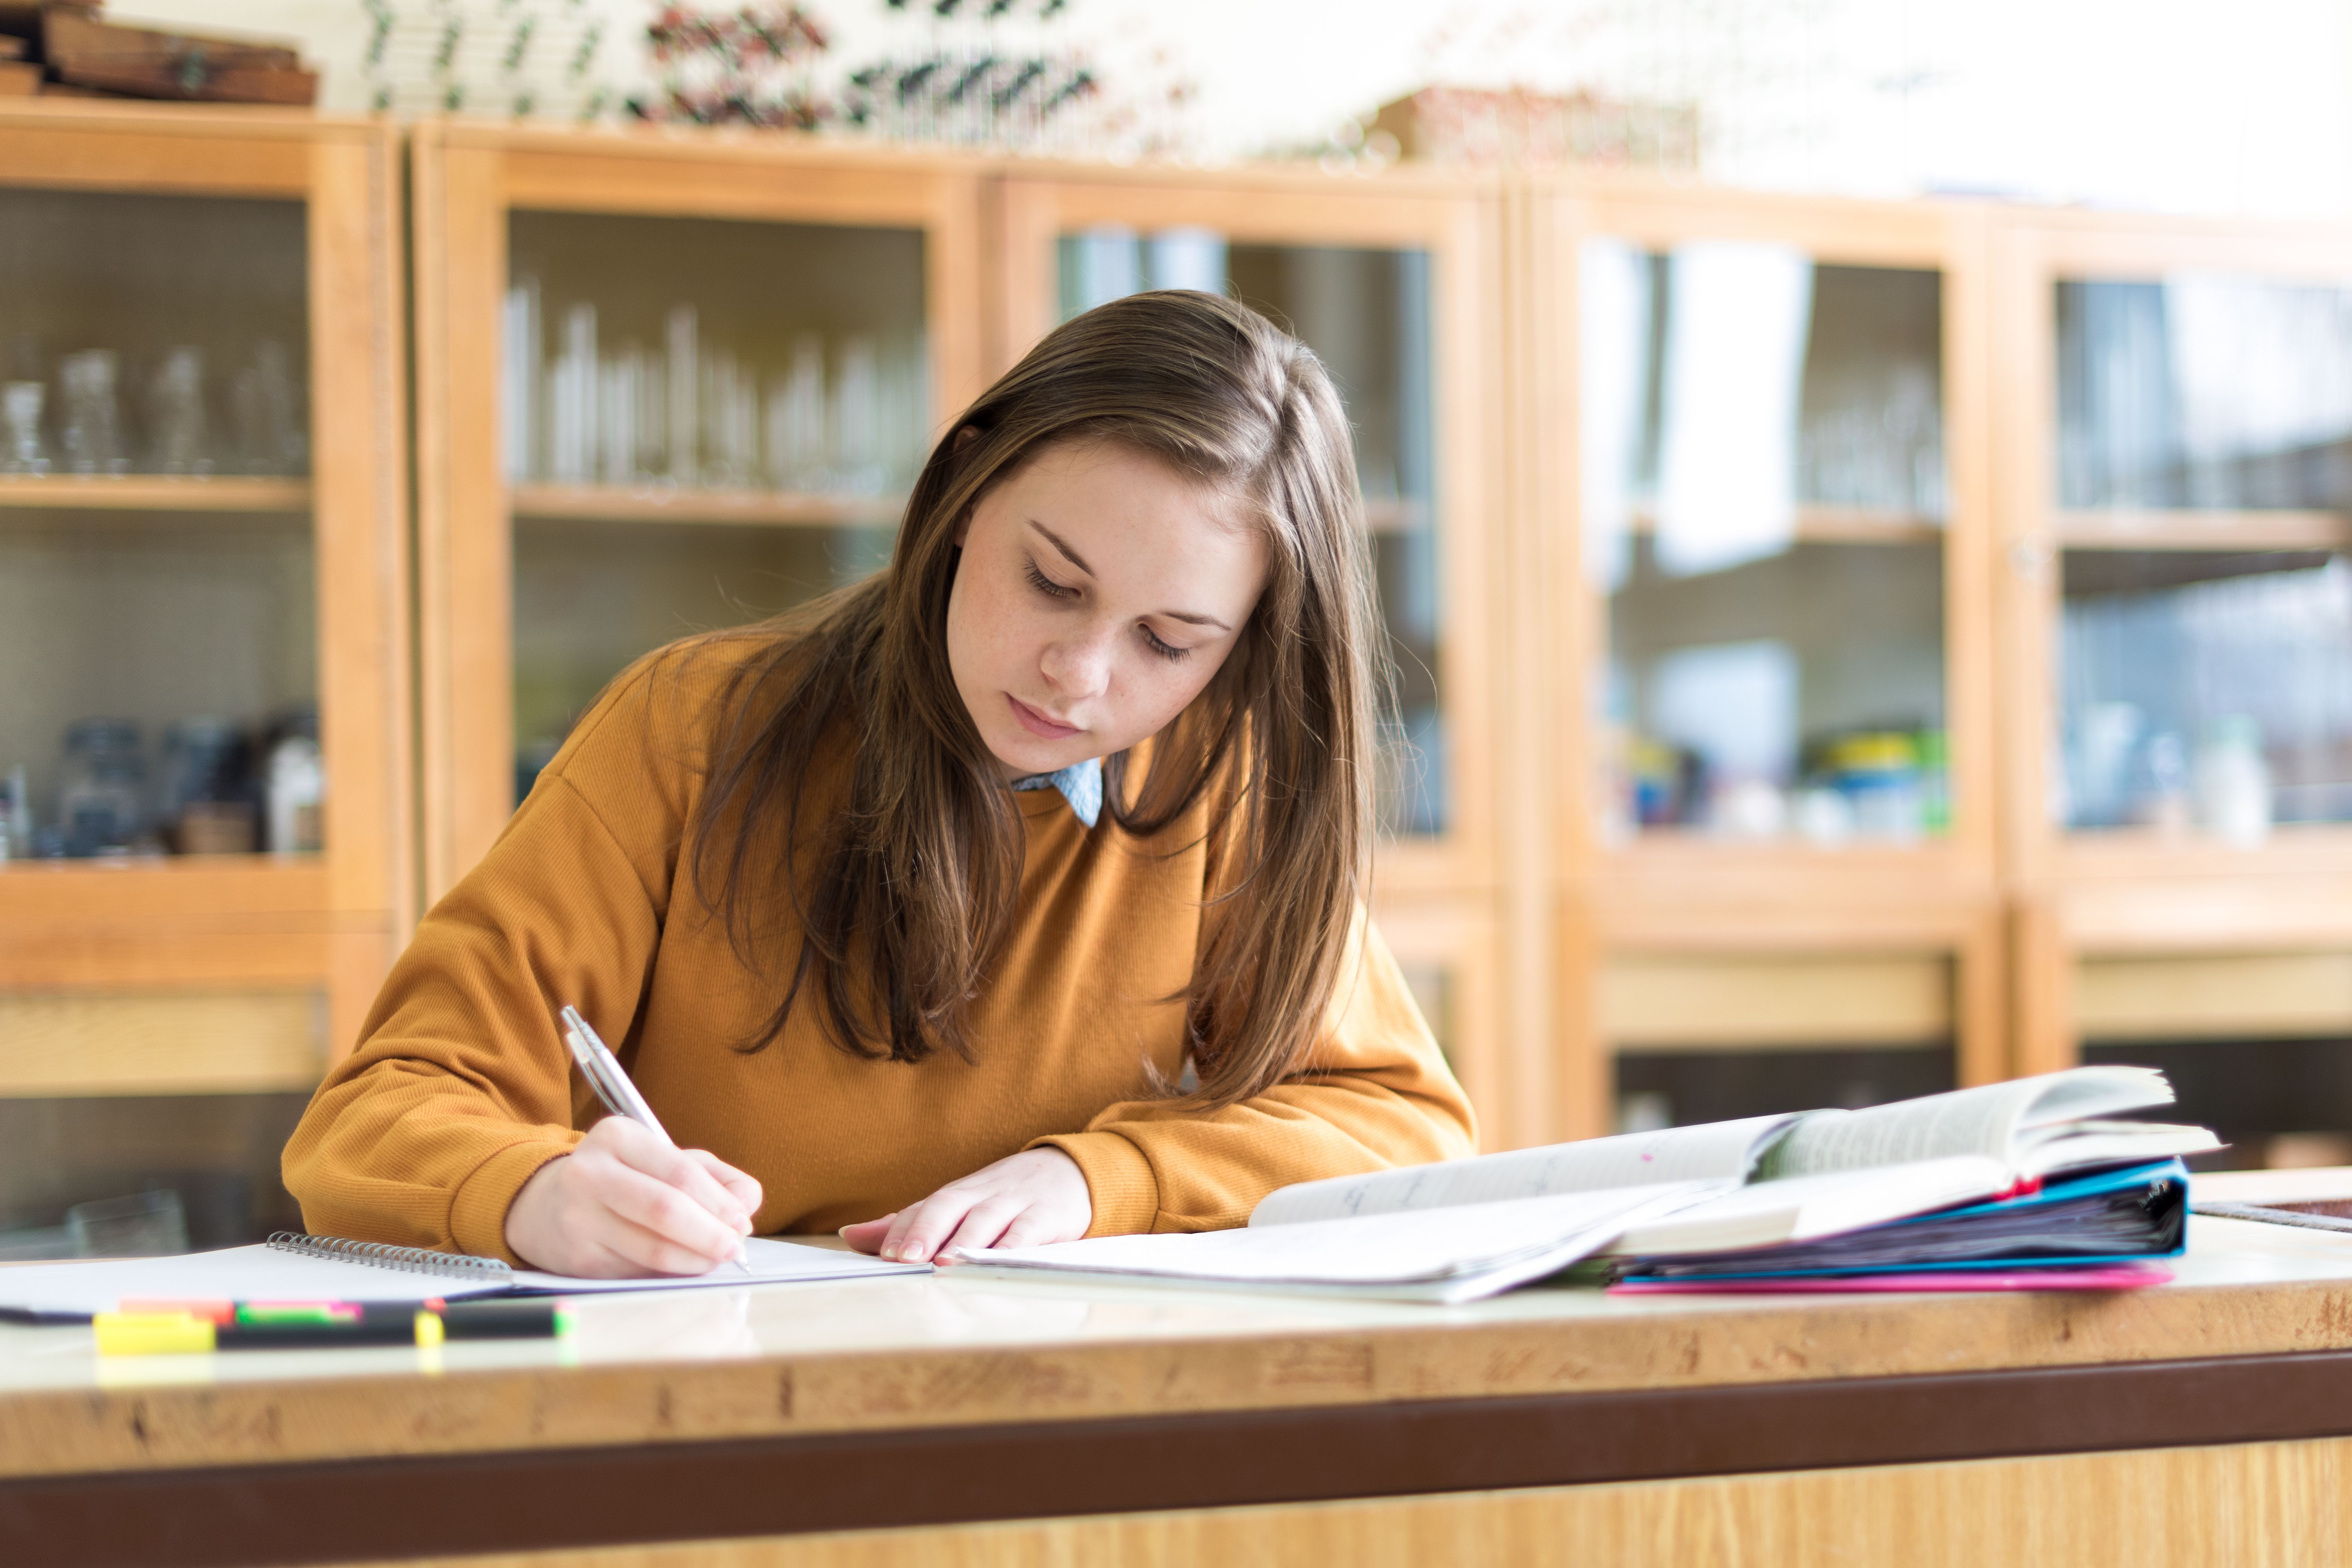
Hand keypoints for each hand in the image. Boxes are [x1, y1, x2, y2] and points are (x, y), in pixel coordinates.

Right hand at [504, 1116, 762, 1277]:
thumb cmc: (623, 1179)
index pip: (681, 1173)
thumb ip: (714, 1175)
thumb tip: (748, 1203)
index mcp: (617, 1137)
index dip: (720, 1202)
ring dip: (697, 1260)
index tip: (743, 1220)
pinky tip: (683, 1267)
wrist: (546, 1206)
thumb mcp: (663, 1159)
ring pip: (653, 1249)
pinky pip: (638, 1271)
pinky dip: (671, 1274)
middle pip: (666, 1210)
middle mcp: (591, 1173)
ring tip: (717, 1258)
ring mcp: (579, 1218)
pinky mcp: (578, 1258)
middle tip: (735, 1246)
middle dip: (711, 1234)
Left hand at [839, 1147, 1090, 1263]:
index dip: (902, 1228)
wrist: (1075, 1170)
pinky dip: (1013, 1246)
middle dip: (925, 1230)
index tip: (880, 1252)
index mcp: (961, 1192)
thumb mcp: (961, 1204)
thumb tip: (852, 1236)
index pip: (925, 1206)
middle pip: (950, 1205)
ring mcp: (1017, 1201)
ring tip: (943, 1263)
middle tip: (903, 1258)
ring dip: (964, 1240)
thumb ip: (910, 1222)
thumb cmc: (1007, 1196)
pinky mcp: (1048, 1216)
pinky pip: (1029, 1231)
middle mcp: (984, 1192)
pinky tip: (998, 1261)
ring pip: (986, 1218)